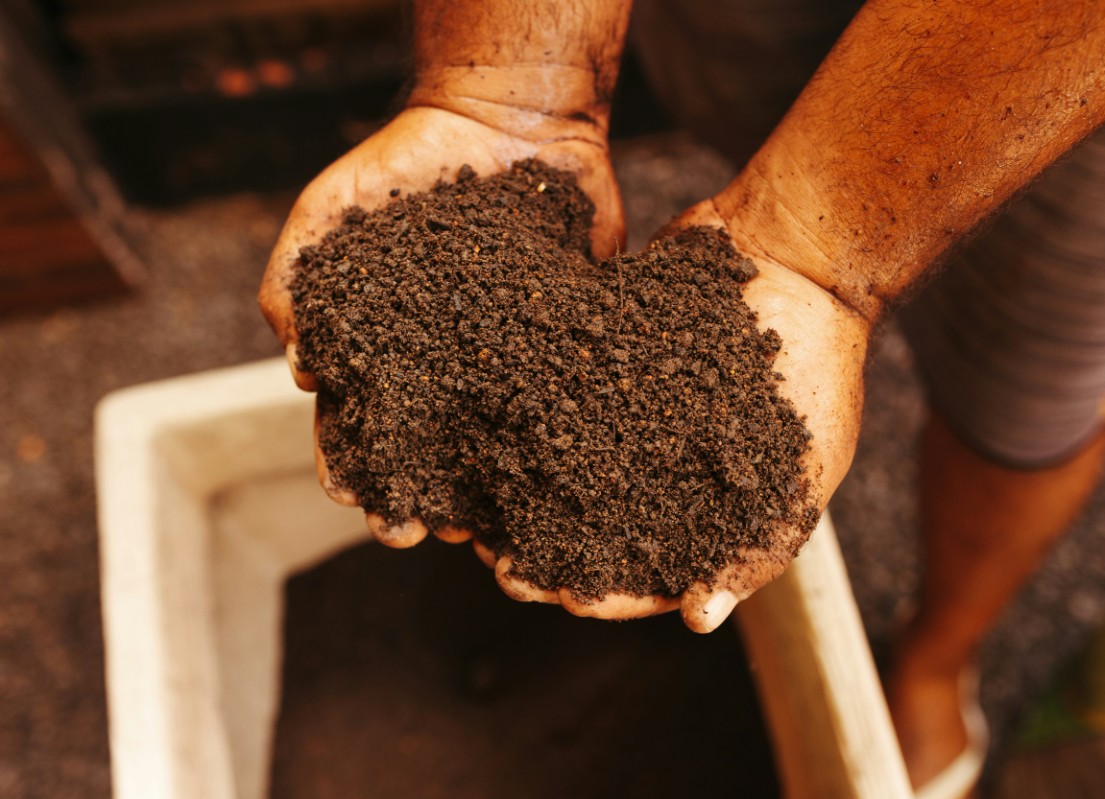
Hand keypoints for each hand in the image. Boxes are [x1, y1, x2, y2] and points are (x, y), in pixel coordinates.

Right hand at [259, 103, 624, 558]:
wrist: (504, 118)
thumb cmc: (404, 164)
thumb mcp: (332, 208)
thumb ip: (296, 274)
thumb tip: (298, 364)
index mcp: (383, 348)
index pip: (355, 424)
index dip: (350, 467)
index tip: (354, 499)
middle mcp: (442, 367)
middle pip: (423, 452)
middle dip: (412, 499)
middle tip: (414, 534)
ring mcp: (504, 360)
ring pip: (492, 445)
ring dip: (479, 492)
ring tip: (478, 530)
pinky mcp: (563, 345)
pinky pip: (560, 406)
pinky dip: (554, 444)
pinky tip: (549, 480)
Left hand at [495, 200, 872, 631]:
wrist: (797, 258)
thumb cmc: (816, 367)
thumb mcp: (805, 465)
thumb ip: (758, 544)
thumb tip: (702, 620)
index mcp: (709, 506)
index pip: (652, 574)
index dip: (610, 595)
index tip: (570, 601)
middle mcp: (663, 468)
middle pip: (595, 531)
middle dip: (550, 555)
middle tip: (505, 569)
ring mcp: (631, 417)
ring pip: (562, 473)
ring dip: (522, 501)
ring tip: (479, 521)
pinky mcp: (604, 366)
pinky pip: (556, 406)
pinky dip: (525, 426)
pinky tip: (490, 438)